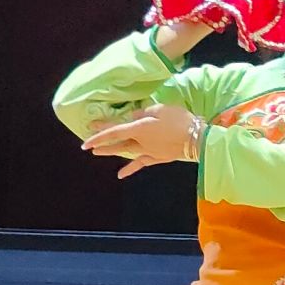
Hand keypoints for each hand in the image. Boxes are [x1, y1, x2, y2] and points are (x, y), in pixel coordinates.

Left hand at [82, 103, 200, 177]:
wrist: (198, 139)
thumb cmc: (180, 120)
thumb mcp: (160, 109)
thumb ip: (144, 112)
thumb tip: (134, 117)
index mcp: (139, 128)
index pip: (115, 130)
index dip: (100, 132)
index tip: (87, 132)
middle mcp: (140, 141)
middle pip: (118, 142)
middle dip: (102, 142)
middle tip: (87, 145)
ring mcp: (148, 151)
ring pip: (126, 152)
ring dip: (111, 152)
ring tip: (97, 154)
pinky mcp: (157, 157)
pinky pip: (141, 163)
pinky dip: (130, 169)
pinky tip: (120, 175)